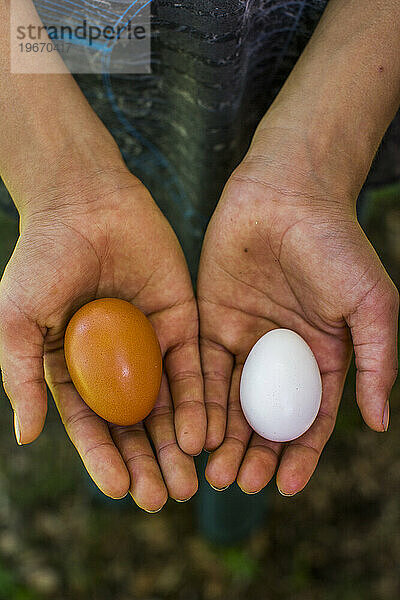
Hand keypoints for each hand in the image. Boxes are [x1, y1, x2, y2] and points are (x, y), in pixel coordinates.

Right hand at [0, 166, 205, 511]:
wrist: (85, 201)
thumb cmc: (43, 257)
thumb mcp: (18, 318)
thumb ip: (21, 375)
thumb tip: (28, 437)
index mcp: (74, 367)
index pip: (91, 425)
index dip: (104, 459)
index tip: (122, 491)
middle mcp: (116, 362)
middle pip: (134, 423)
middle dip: (148, 462)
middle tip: (164, 498)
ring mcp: (150, 343)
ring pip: (168, 403)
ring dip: (177, 443)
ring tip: (189, 481)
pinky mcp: (183, 321)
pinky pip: (193, 368)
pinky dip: (199, 401)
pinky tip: (204, 433)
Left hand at [198, 125, 398, 496]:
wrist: (287, 193)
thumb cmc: (336, 244)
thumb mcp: (371, 303)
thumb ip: (378, 361)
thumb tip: (380, 421)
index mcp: (322, 357)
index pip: (310, 419)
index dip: (300, 454)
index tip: (286, 485)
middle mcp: (281, 356)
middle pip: (265, 418)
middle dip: (253, 453)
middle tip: (237, 483)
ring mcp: (245, 340)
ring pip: (231, 401)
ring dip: (222, 437)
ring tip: (212, 471)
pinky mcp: (210, 320)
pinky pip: (203, 368)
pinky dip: (199, 400)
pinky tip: (193, 429)